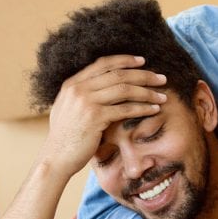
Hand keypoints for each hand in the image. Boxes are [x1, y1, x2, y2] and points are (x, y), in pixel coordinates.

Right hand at [41, 55, 167, 176]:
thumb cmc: (64, 138)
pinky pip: (125, 109)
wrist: (55, 158)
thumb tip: (98, 86)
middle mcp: (78, 89)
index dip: (124, 60)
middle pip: (118, 74)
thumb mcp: (67, 108)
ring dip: (147, 92)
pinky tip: (153, 109)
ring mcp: (86, 102)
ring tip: (162, 96)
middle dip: (143, 75)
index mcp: (72, 83)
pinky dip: (142, 108)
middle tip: (161, 78)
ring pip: (124, 89)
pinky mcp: (95, 118)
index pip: (103, 64)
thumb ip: (81, 94)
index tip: (142, 61)